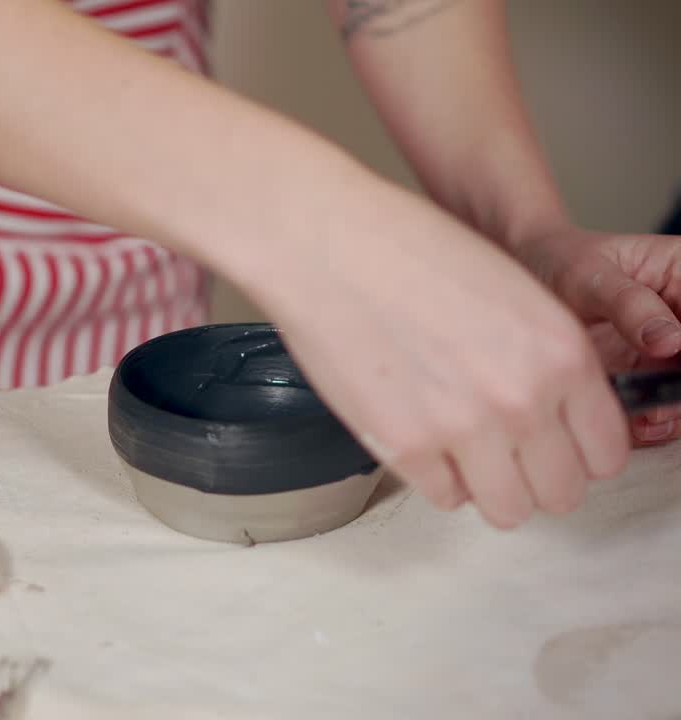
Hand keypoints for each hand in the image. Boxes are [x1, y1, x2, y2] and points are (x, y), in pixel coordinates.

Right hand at [237, 182, 630, 528]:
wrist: (328, 246)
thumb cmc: (407, 250)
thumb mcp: (513, 292)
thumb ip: (546, 359)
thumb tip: (553, 417)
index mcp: (561, 352)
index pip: (606, 450)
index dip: (578, 453)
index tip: (556, 448)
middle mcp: (523, 397)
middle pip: (561, 492)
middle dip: (536, 479)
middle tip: (507, 457)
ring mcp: (464, 428)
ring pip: (506, 510)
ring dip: (488, 488)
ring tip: (462, 455)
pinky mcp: (406, 447)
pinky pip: (443, 497)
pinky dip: (434, 477)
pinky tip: (420, 435)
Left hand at [516, 227, 680, 445]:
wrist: (527, 274)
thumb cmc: (560, 261)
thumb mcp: (590, 276)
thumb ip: (630, 306)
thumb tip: (672, 341)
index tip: (671, 363)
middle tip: (660, 408)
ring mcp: (672, 346)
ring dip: (676, 413)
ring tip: (649, 420)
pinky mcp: (650, 373)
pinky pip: (666, 407)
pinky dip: (657, 423)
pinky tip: (637, 425)